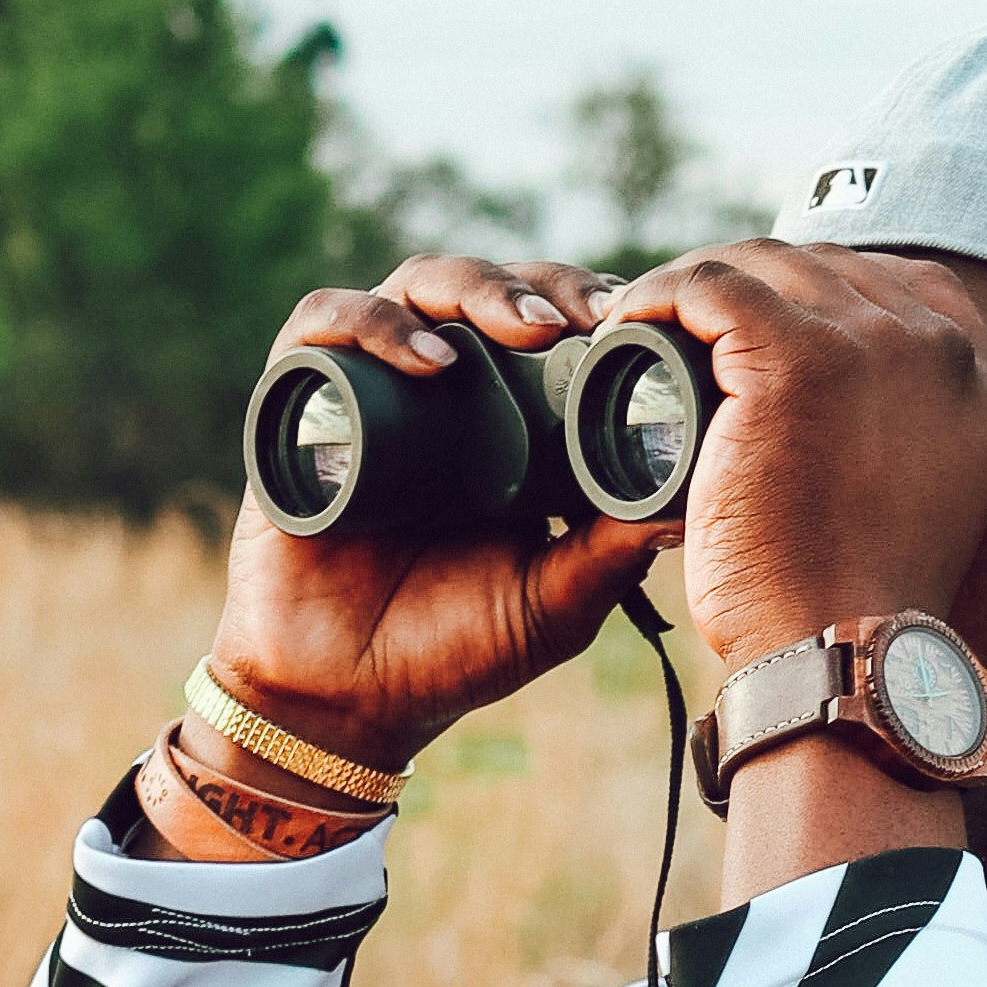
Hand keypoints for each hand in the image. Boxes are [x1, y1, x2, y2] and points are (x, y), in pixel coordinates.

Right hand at [200, 254, 661, 769]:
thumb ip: (613, 551)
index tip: (645, 321)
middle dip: (547, 287)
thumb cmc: (452, 649)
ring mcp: (368, 386)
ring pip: (418, 287)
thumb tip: (691, 498)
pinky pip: (325, 328)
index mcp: (508, 419)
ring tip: (527, 331)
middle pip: (492, 289)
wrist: (346, 699)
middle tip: (597, 314)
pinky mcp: (296, 401)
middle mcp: (439, 389)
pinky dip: (379, 326)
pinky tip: (432, 361)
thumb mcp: (556, 601)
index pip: (552, 325)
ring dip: (477, 291)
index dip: (595, 306)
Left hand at [592, 241, 986, 675]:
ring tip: (649, 323)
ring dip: (696, 284)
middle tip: (687, 326)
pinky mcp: (796, 358)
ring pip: (762, 263)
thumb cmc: (858, 604)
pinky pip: (710, 285)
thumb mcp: (921, 500)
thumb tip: (845, 400)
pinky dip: (658, 294)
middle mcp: (940, 347)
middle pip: (825, 266)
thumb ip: (907, 432)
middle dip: (751, 284)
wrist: (840, 652)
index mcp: (978, 379)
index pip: (896, 283)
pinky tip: (627, 322)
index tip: (759, 329)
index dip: (817, 292)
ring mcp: (871, 343)